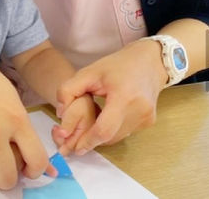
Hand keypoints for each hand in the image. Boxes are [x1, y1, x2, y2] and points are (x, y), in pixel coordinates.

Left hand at [56, 40, 167, 154]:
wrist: (149, 61)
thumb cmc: (117, 65)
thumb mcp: (88, 72)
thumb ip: (68, 90)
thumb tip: (60, 114)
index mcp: (124, 96)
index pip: (104, 129)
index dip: (88, 140)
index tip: (75, 147)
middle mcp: (139, 110)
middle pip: (109, 136)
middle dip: (91, 139)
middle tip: (75, 137)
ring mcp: (146, 118)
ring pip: (116, 137)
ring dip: (101, 135)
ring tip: (89, 123)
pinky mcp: (148, 122)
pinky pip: (124, 132)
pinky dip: (111, 130)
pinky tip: (104, 118)